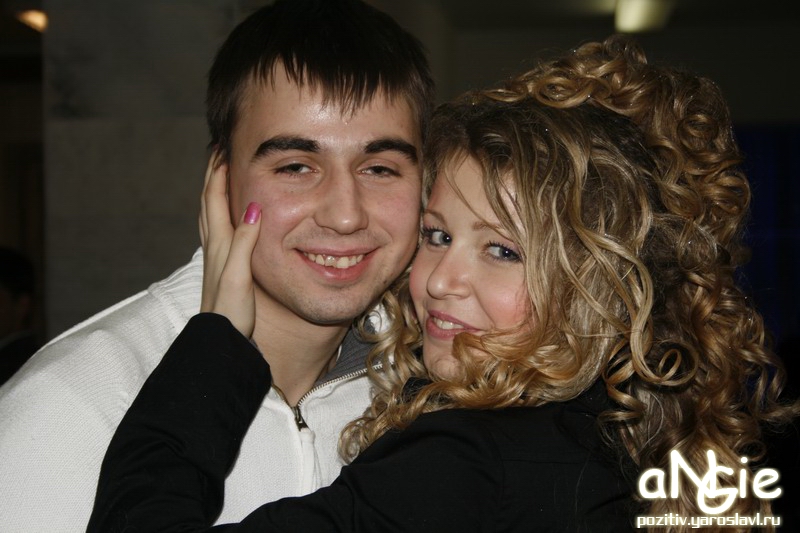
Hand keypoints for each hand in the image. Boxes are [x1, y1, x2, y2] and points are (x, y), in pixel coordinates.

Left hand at [198, 153, 260, 337]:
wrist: (221, 341)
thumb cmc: (231, 311)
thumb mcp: (239, 274)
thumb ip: (244, 241)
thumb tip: (253, 207)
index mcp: (219, 243)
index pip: (215, 198)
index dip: (218, 172)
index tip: (224, 147)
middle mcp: (214, 246)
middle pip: (209, 201)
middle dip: (213, 175)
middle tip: (219, 152)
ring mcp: (215, 257)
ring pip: (210, 214)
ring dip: (213, 191)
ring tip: (220, 176)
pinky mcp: (220, 268)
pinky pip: (217, 230)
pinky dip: (219, 213)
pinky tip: (226, 219)